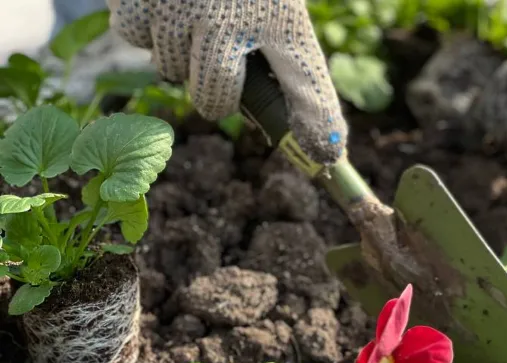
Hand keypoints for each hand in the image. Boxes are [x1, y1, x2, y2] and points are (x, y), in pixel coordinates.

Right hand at [106, 0, 345, 164]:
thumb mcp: (278, 9)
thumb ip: (292, 68)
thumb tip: (319, 139)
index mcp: (282, 18)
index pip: (307, 83)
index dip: (317, 125)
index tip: (326, 158)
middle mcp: (233, 14)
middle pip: (215, 97)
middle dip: (214, 95)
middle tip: (219, 68)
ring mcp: (184, 6)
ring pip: (171, 67)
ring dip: (178, 55)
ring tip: (194, 18)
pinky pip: (135, 35)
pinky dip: (146, 26)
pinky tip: (164, 4)